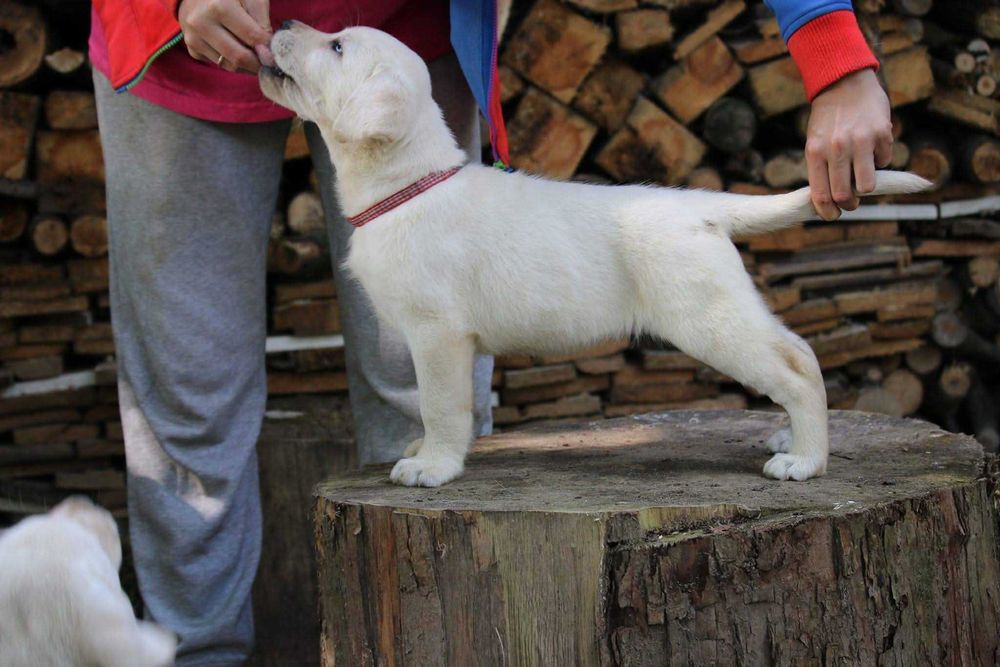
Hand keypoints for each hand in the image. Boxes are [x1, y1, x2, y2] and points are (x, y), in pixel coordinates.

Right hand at [178, 0, 270, 73]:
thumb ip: (262, 21)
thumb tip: (268, 50)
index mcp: (219, 6)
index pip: (252, 37)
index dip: (268, 48)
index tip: (278, 53)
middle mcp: (201, 23)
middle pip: (239, 57)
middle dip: (259, 63)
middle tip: (270, 62)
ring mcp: (193, 37)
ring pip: (229, 65)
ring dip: (247, 66)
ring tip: (256, 56)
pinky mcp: (192, 48)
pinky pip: (219, 64)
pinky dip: (233, 62)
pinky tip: (239, 50)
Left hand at [805, 68, 892, 219]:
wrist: (845, 82)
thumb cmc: (828, 119)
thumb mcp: (815, 142)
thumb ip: (821, 169)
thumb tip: (828, 201)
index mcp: (816, 152)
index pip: (821, 194)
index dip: (827, 212)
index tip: (833, 216)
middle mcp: (837, 148)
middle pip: (845, 195)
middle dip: (849, 205)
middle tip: (851, 203)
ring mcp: (861, 141)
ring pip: (868, 186)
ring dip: (866, 189)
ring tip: (863, 179)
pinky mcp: (882, 134)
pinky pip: (884, 162)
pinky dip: (879, 161)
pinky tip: (872, 148)